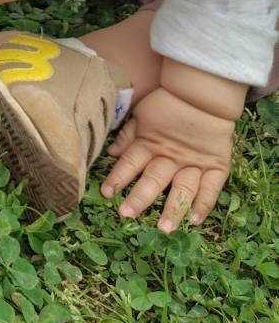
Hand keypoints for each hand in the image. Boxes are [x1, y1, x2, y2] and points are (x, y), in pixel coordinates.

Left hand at [100, 71, 243, 229]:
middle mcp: (171, 157)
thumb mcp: (142, 114)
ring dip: (173, 209)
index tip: (106, 193)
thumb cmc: (167, 103)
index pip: (130, 163)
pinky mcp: (216, 166)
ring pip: (182, 189)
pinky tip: (195, 220)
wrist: (203, 93)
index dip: (117, 178)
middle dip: (139, 198)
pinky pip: (211, 189)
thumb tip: (111, 153)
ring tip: (164, 228)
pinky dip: (204, 205)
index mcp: (150, 143)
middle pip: (153, 179)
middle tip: (126, 214)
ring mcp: (195, 163)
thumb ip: (128, 135)